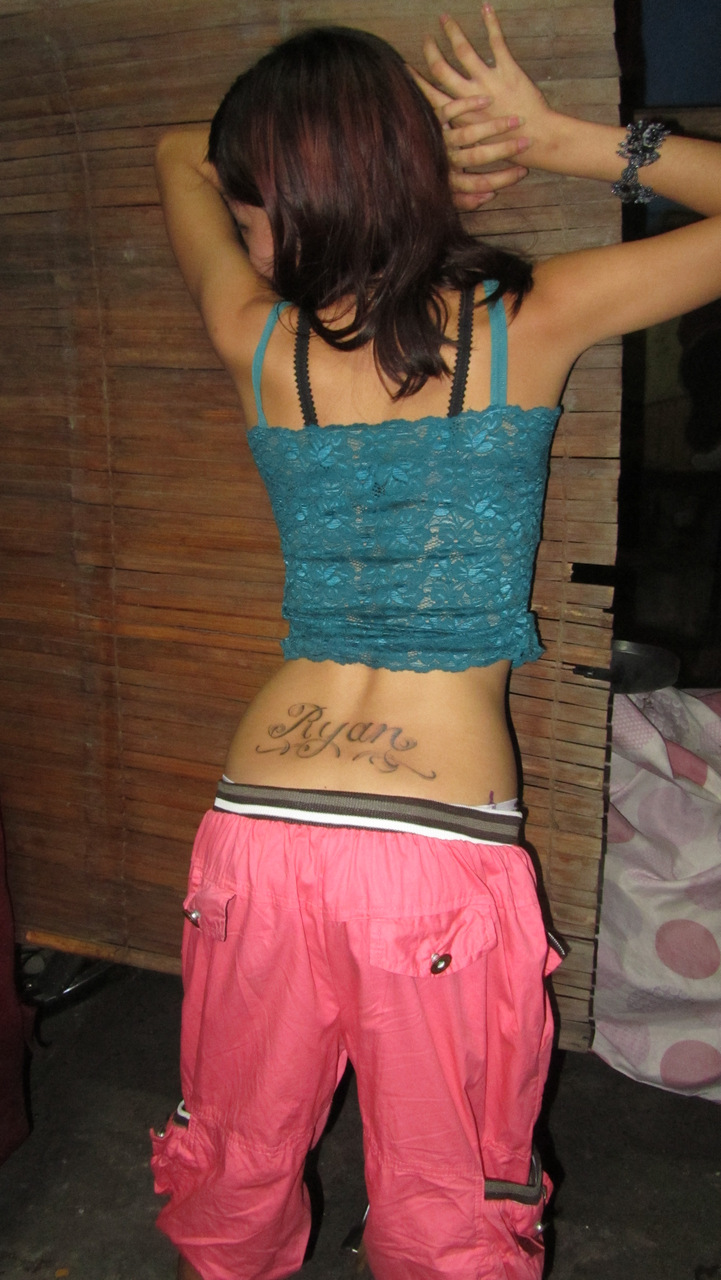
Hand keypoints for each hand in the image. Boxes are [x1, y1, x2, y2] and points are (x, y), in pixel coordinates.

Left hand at [412, 68, 529, 208]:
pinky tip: (487, 100)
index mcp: (448, 181)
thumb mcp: (443, 194)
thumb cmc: (423, 177)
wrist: (391, 153)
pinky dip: (469, 105)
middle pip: (479, 157)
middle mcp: (444, 160)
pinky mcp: (431, 118)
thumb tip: (490, 196)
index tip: (523, 171)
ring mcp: (438, 138)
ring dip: (496, 126)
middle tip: (527, 143)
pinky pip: (451, 109)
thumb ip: (465, 199)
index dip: (503, 180)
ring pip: (470, 132)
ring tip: (517, 120)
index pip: (480, 185)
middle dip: (506, 151)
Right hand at [418, 5, 553, 207]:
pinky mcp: (507, 71)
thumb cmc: (508, 147)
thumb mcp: (476, 146)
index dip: (415, 81)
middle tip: (426, 38)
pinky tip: (485, 7)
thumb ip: (460, 132)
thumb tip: (447, 129)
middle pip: (440, 68)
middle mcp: (469, 97)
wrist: (537, 140)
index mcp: (460, 117)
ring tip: (444, 19)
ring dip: (452, 32)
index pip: (429, 96)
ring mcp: (487, 82)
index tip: (405, 69)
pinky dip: (490, 23)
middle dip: (430, 50)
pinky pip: (495, 41)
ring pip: (463, 51)